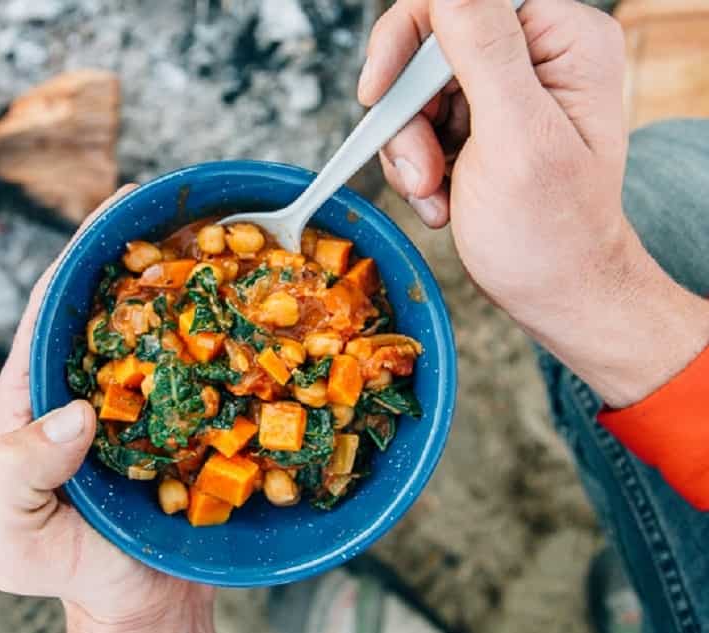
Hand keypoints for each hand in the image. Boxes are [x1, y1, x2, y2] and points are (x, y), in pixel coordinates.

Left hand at [0, 185, 217, 632]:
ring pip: (167, 324)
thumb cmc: (69, 569)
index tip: (121, 208)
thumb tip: (72, 413)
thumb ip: (18, 476)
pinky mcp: (186, 416)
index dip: (82, 251)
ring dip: (196, 281)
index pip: (52, 306)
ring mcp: (142, 396)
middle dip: (146, 249)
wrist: (140, 602)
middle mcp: (89, 382)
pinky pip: (209, 365)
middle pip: (114, 300)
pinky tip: (262, 308)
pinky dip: (233, 334)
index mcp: (35, 394)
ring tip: (233, 236)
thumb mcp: (14, 543)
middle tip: (189, 206)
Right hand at [358, 0, 708, 406]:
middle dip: (410, 114)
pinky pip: (418, 122)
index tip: (379, 94)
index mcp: (563, 40)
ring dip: (409, 148)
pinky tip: (440, 197)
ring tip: (434, 192)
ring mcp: (505, 90)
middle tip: (421, 170)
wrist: (554, 292)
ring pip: (415, 89)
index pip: (464, 1)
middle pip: (430, 45)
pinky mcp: (479, 122)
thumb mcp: (517, 138)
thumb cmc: (550, 233)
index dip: (409, 39)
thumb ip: (484, 52)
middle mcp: (537, 55)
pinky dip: (414, 164)